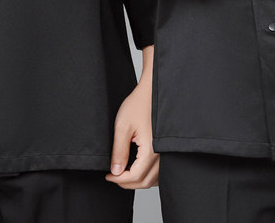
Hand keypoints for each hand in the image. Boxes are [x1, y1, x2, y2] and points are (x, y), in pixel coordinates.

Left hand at [106, 72, 157, 188]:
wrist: (151, 92)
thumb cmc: (138, 104)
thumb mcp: (123, 126)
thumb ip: (119, 151)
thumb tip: (115, 172)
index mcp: (151, 150)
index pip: (136, 176)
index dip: (119, 180)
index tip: (108, 176)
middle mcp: (162, 155)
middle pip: (145, 181)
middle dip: (127, 183)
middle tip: (113, 176)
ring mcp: (165, 154)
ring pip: (153, 179)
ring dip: (138, 181)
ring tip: (123, 173)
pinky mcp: (165, 150)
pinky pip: (158, 172)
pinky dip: (147, 175)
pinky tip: (136, 168)